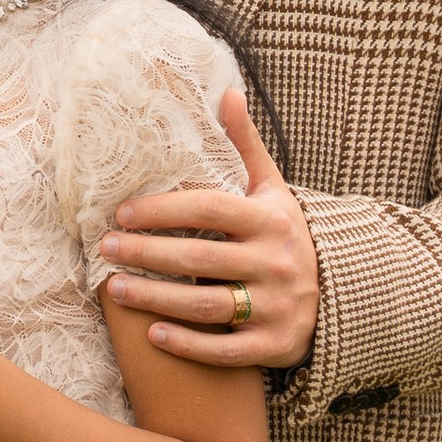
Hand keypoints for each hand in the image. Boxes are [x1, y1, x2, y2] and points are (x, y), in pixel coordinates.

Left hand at [98, 85, 318, 369]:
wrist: (336, 298)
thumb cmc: (285, 237)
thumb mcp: (272, 190)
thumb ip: (245, 146)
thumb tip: (226, 92)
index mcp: (271, 220)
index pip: (209, 209)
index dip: (163, 210)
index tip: (123, 213)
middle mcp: (276, 262)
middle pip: (200, 257)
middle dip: (146, 253)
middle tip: (105, 248)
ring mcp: (276, 307)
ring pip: (207, 304)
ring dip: (156, 298)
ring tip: (114, 289)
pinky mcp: (274, 346)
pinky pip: (225, 349)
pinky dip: (188, 343)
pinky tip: (151, 334)